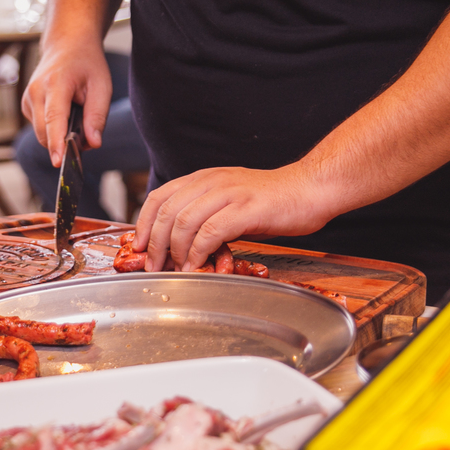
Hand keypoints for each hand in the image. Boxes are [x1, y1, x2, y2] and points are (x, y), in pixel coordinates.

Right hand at [22, 39, 111, 165]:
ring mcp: (27, 99)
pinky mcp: (26, 105)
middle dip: (65, 143)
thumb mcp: (102, 86)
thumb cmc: (86, 63)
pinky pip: (40, 129)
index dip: (57, 142)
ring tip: (77, 114)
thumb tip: (94, 143)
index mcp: (55, 83)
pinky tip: (65, 111)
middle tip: (88, 133)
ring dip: (60, 136)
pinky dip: (53, 129)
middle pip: (45, 133)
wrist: (67, 45)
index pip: (54, 118)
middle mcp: (35, 92)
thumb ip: (98, 116)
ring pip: (42, 134)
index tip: (59, 162)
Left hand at [132, 165, 334, 270]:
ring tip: (177, 269)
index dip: (144, 224)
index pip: (160, 197)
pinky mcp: (246, 209)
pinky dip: (199, 252)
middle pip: (167, 212)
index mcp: (204, 179)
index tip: (139, 248)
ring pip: (184, 221)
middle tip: (154, 266)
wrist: (311, 189)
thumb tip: (180, 244)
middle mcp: (212, 182)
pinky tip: (198, 265)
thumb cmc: (273, 201)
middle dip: (156, 244)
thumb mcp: (230, 202)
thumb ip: (205, 216)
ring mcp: (229, 194)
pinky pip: (211, 232)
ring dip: (176, 250)